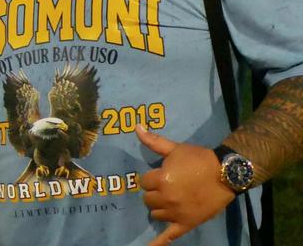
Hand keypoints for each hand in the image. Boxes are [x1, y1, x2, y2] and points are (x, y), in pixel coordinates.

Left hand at [136, 126, 234, 244]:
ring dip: (160, 208)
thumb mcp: (175, 148)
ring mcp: (176, 212)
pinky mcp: (187, 223)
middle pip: (148, 199)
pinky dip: (158, 243)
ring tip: (170, 201)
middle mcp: (167, 198)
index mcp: (161, 179)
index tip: (161, 175)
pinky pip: (169, 236)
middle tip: (168, 187)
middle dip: (155, 192)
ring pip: (156, 214)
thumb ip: (154, 141)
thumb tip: (136, 127)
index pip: (144, 182)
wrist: (226, 173)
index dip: (152, 178)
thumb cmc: (199, 159)